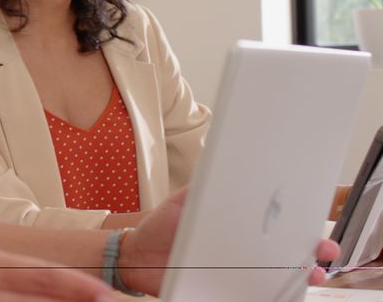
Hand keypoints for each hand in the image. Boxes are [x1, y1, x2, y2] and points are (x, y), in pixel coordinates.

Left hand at [117, 186, 341, 292]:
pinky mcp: (223, 292)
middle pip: (287, 255)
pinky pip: (251, 296)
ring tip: (310, 274)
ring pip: (276, 280)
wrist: (136, 254)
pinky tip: (278, 294)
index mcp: (239, 227)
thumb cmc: (163, 226)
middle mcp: (244, 253)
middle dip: (311, 252)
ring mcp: (236, 274)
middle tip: (324, 249)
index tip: (315, 224)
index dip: (302, 226)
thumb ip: (207, 189)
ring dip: (298, 278)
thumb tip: (227, 172)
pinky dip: (269, 297)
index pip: (279, 227)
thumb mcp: (185, 201)